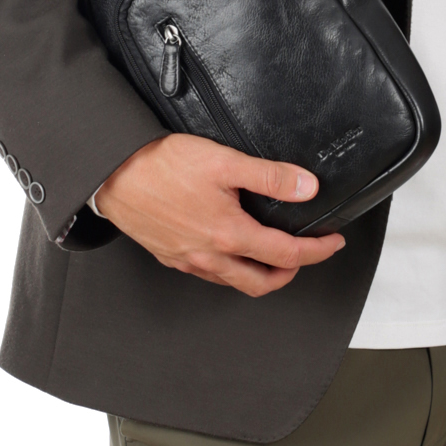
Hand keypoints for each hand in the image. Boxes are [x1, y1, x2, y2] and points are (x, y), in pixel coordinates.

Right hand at [92, 133, 345, 296]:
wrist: (112, 173)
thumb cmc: (162, 165)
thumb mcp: (224, 162)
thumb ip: (270, 177)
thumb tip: (307, 189)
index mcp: (229, 235)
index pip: (286, 255)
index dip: (317, 252)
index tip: (332, 243)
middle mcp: (210, 256)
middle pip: (262, 283)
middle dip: (291, 274)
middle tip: (306, 255)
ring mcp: (188, 260)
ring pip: (234, 282)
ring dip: (260, 275)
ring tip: (272, 255)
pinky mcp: (170, 256)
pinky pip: (209, 274)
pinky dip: (230, 269)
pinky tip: (231, 249)